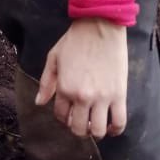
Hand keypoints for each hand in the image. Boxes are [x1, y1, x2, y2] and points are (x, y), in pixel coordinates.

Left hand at [35, 18, 127, 139]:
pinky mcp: (119, 95)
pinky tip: (111, 127)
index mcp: (64, 87)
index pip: (61, 116)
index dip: (64, 117)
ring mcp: (102, 97)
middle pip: (79, 128)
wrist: (99, 26)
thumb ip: (46, 82)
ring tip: (95, 124)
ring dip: (95, 132)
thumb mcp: (54, 58)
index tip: (69, 112)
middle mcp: (82, 96)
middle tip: (81, 120)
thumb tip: (39, 103)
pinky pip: (119, 122)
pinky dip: (115, 130)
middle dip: (78, 128)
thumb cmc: (75, 40)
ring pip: (98, 130)